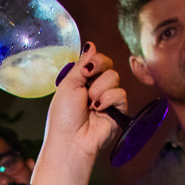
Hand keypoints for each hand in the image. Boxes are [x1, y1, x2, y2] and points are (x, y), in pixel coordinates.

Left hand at [45, 43, 128, 162]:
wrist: (71, 140)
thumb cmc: (64, 117)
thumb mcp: (68, 84)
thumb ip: (82, 63)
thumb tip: (91, 44)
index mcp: (82, 81)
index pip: (97, 59)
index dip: (95, 60)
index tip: (86, 70)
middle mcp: (95, 88)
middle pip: (108, 66)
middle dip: (98, 71)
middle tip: (87, 85)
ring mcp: (107, 99)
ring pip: (114, 78)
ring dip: (99, 90)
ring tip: (90, 105)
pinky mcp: (118, 111)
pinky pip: (121, 94)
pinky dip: (108, 100)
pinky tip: (98, 110)